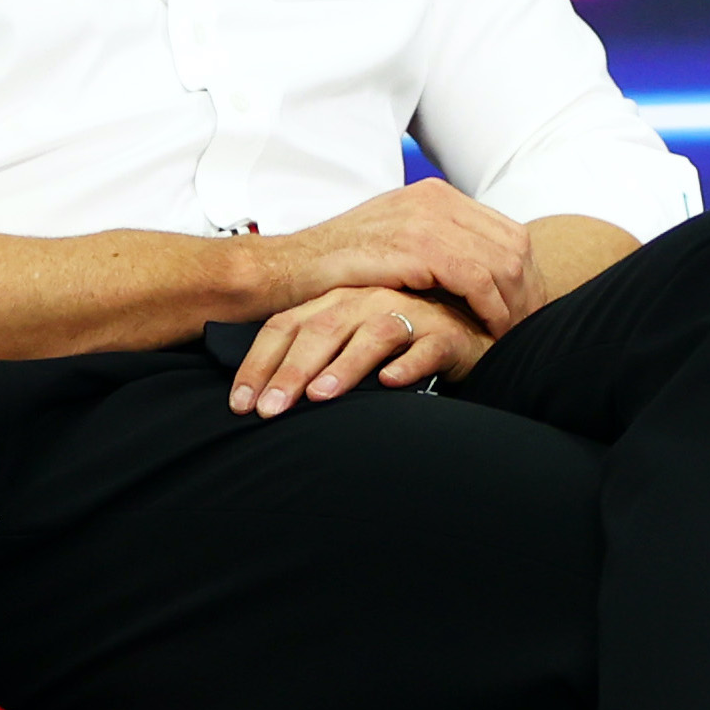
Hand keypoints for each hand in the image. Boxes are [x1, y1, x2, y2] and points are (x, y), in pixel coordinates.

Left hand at [230, 285, 489, 418]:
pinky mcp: (448, 335)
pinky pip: (427, 348)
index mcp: (337, 300)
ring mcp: (411, 315)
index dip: (260, 363)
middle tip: (270, 409)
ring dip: (344, 365)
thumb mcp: (349, 343)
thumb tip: (258, 399)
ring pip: (373, 334)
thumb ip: (312, 359)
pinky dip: (408, 365)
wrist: (469, 332)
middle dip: (293, 370)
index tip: (239, 403)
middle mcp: (369, 301)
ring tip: (321, 396)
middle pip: (323, 329)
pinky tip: (391, 384)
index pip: (287, 325)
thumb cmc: (401, 342)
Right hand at [263, 179, 541, 334]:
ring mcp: (426, 219)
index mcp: (436, 194)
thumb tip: (478, 270)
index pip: (507, 230)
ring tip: (512, 335)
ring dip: (514, 303)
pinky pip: (475, 278)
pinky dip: (491, 306)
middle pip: (514, 244)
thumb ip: (435, 245)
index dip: (526, 272)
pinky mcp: (415, 246)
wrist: (289, 267)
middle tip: (530, 326)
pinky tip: (491, 329)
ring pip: (502, 262)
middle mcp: (437, 198)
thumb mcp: (396, 243)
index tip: (528, 307)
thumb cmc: (340, 266)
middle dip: (528, 290)